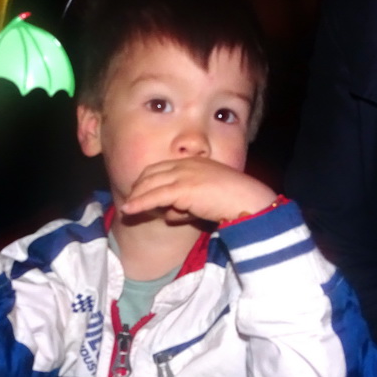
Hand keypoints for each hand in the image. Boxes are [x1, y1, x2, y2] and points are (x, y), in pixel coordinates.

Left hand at [121, 157, 276, 223]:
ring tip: (126, 210)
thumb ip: (187, 204)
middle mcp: (187, 164)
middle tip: (129, 202)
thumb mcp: (206, 200)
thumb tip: (169, 214)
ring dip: (136, 197)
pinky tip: (130, 210)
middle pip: (151, 173)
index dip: (147, 181)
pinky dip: (140, 203)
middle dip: (138, 188)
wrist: (249, 202)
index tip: (139, 193)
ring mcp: (184, 174)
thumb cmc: (234, 202)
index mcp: (194, 162)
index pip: (161, 168)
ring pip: (151, 184)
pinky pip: (155, 196)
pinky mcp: (183, 188)